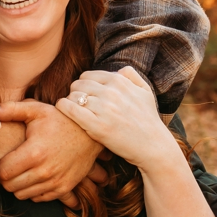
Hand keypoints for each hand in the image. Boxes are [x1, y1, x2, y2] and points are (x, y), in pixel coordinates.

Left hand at [0, 98, 104, 202]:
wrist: (91, 132)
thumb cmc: (60, 119)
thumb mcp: (36, 110)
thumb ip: (11, 109)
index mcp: (34, 153)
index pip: (2, 172)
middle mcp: (45, 171)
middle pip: (9, 186)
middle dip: (2, 178)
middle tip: (2, 168)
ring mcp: (56, 181)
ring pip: (22, 194)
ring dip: (15, 185)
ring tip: (16, 172)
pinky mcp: (65, 188)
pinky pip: (38, 198)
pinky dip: (31, 191)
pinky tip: (31, 177)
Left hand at [55, 67, 175, 170]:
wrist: (153, 147)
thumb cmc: (148, 120)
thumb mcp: (145, 92)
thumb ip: (132, 76)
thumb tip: (118, 70)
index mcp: (120, 82)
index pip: (87, 75)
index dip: (84, 85)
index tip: (86, 95)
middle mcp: (111, 92)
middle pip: (77, 85)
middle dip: (76, 93)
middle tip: (80, 105)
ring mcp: (104, 109)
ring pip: (72, 96)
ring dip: (70, 102)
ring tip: (76, 111)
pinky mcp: (96, 125)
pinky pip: (69, 108)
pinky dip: (63, 108)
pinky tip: (65, 111)